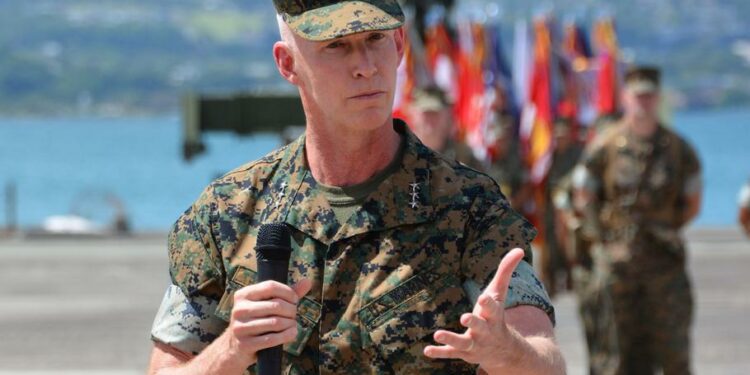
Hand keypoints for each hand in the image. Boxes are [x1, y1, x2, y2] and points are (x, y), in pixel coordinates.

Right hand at [225, 279, 311, 365]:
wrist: (236, 347)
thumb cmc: (257, 320)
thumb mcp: (267, 303)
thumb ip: (287, 293)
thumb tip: (308, 281)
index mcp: (243, 295)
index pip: (270, 286)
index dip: (288, 292)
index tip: (295, 300)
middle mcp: (239, 309)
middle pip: (276, 305)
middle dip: (291, 310)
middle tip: (293, 315)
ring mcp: (240, 327)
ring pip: (276, 323)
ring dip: (290, 324)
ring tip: (293, 324)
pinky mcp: (244, 344)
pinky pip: (272, 339)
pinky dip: (287, 336)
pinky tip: (292, 334)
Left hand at [423, 248, 525, 369]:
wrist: (502, 351)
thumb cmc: (496, 315)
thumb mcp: (499, 293)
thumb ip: (506, 271)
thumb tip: (519, 249)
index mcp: (493, 315)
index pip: (493, 308)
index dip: (489, 303)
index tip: (484, 297)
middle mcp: (485, 331)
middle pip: (480, 326)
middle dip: (473, 322)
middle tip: (464, 317)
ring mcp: (474, 343)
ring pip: (463, 342)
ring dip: (451, 338)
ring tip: (437, 334)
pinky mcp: (463, 353)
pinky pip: (450, 353)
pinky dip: (439, 352)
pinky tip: (427, 350)